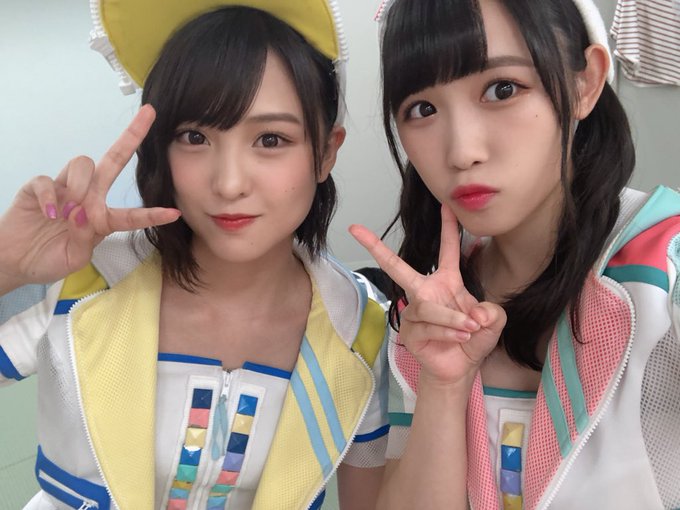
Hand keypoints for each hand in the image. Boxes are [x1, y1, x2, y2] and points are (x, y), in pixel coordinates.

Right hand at [0, 105, 180, 289]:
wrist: (15, 261)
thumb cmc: (49, 258)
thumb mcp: (76, 257)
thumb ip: (85, 238)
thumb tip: (83, 214)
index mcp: (102, 217)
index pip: (132, 212)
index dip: (151, 214)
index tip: (175, 213)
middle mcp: (88, 196)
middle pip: (114, 160)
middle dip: (132, 137)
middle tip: (149, 114)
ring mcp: (63, 188)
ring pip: (84, 164)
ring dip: (82, 186)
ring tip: (69, 214)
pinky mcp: (38, 187)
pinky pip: (48, 180)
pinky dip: (50, 197)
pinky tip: (49, 214)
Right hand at [349, 204, 504, 386]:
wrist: (460, 368)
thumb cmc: (472, 339)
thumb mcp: (492, 323)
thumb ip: (492, 313)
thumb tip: (477, 313)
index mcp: (446, 283)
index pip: (447, 251)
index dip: (448, 228)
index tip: (445, 205)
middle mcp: (425, 292)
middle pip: (396, 267)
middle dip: (376, 247)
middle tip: (356, 229)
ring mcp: (414, 312)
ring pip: (430, 307)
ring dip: (453, 319)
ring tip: (469, 329)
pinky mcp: (409, 332)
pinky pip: (429, 326)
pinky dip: (449, 332)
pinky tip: (459, 338)